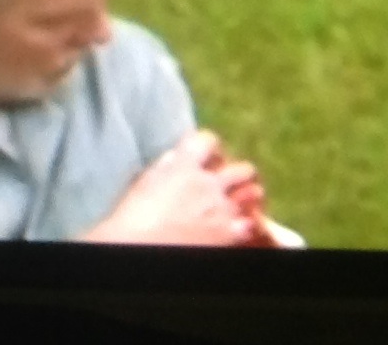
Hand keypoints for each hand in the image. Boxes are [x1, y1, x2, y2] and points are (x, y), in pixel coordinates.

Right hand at [83, 130, 264, 245]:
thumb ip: (165, 167)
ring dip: (248, 196)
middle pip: (241, 168)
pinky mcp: (227, 234)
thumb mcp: (145, 182)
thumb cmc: (134, 218)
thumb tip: (174, 158)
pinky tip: (237, 227)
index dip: (211, 146)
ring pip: (253, 192)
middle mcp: (207, 184)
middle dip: (238, 174)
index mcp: (184, 166)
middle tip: (229, 182)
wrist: (139, 246)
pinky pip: (251, 224)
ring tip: (240, 202)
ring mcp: (220, 209)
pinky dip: (246, 225)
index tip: (209, 154)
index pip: (208, 140)